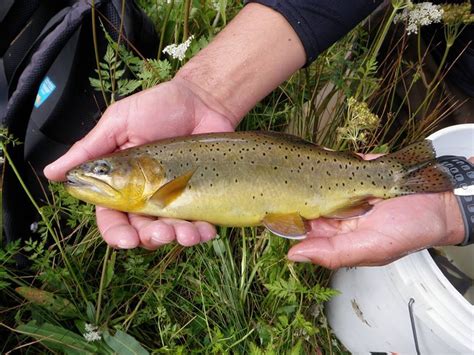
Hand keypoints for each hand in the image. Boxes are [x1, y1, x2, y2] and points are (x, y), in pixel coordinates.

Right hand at [44, 78, 235, 248]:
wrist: (202, 99)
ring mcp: (176, 196)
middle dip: (150, 238)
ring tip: (186, 233)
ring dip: (178, 238)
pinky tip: (206, 230)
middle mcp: (148, 194)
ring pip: (171, 230)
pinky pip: (200, 221)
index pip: (112, 216)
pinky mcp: (200, 195)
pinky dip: (202, 232)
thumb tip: (52, 172)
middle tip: (161, 233)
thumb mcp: (118, 124)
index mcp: (123, 182)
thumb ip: (89, 150)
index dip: (116, 232)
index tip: (125, 240)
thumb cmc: (159, 107)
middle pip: (143, 230)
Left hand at [287, 158, 471, 267]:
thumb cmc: (410, 230)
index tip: (266, 209)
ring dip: (298, 173)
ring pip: (311, 180)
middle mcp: (335, 210)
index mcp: (335, 232)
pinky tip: (302, 153)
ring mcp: (342, 187)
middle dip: (287, 193)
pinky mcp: (352, 167)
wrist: (440, 200)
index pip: (301, 227)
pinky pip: (330, 162)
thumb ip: (333, 252)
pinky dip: (318, 158)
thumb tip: (293, 256)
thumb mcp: (371, 248)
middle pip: (301, 201)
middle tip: (270, 183)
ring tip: (279, 165)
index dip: (284, 219)